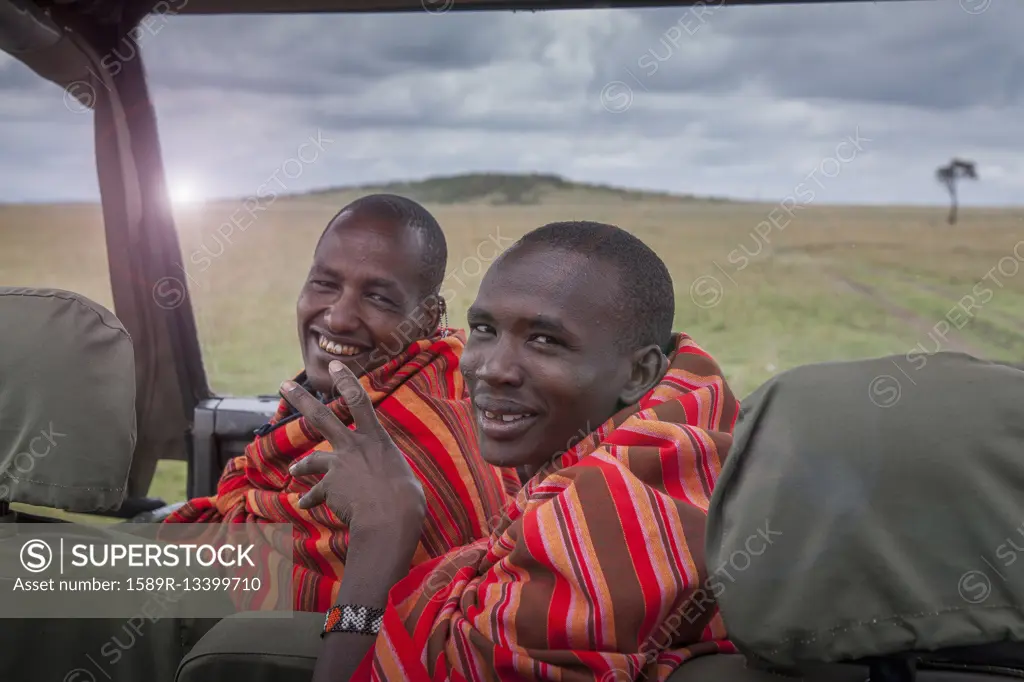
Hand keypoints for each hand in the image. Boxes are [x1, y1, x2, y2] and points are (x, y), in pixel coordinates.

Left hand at [283, 360, 425, 529]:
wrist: (390, 517)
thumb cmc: (406, 497)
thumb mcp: (400, 471)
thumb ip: (384, 465)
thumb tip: (380, 473)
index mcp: (376, 439)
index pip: (359, 401)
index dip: (346, 380)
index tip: (334, 365)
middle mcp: (354, 447)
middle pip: (321, 417)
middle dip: (301, 399)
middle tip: (284, 385)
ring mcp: (339, 466)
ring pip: (312, 459)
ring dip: (302, 464)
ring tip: (293, 468)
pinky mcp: (330, 488)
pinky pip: (315, 494)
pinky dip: (311, 499)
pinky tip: (305, 505)